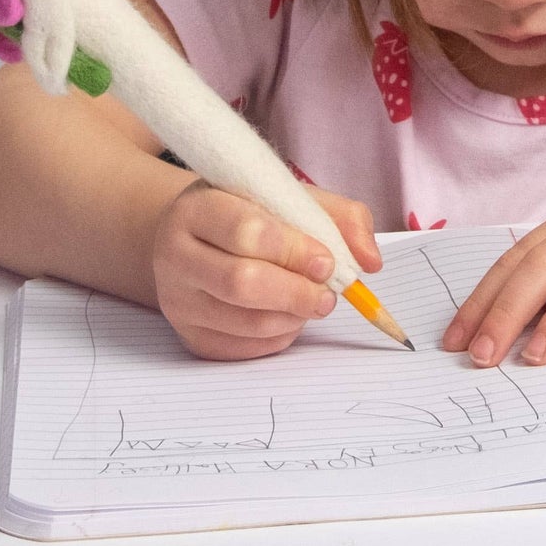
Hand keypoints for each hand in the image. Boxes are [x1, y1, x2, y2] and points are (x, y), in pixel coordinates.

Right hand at [152, 180, 382, 359]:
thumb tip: (370, 261)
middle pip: (241, 282)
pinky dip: (278, 337)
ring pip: (243, 321)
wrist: (196, 237)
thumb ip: (340, 217)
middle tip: (329, 294)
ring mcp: (176, 299)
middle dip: (297, 292)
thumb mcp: (290, 197)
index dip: (294, 250)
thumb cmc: (251, 213)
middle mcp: (175, 253)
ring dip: (293, 317)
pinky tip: (290, 318)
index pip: (246, 231)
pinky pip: (241, 348)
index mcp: (197, 207)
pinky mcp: (188, 335)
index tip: (328, 261)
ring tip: (314, 303)